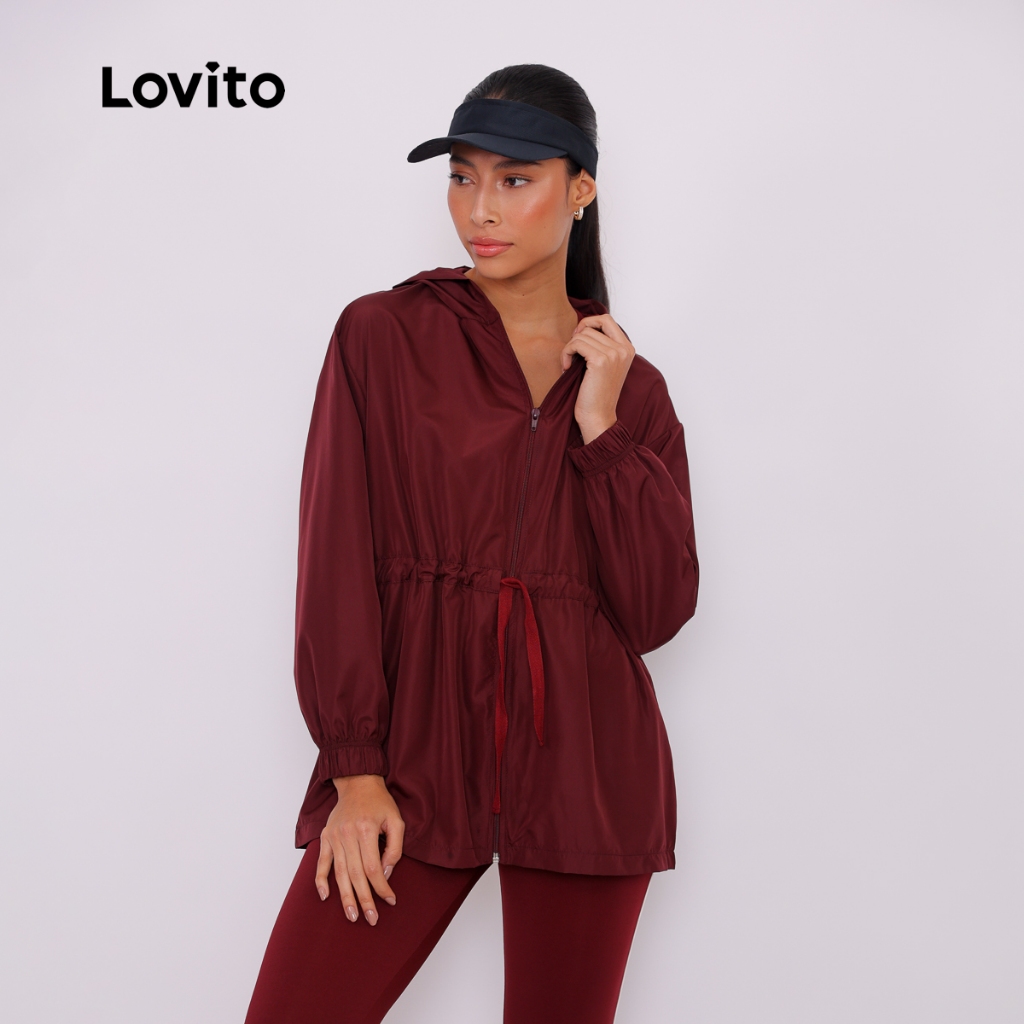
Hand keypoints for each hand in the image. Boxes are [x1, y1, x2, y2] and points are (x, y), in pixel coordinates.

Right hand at [315, 773, 404, 925]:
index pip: (373, 868)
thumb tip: (386, 873)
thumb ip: (394, 848)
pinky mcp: (326, 837)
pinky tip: (325, 896)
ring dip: (345, 897)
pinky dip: (321, 880)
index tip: (390, 901)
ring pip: (339, 873)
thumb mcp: (396, 820)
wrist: (358, 782)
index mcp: (365, 830)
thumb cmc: (379, 802)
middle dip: (364, 900)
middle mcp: (347, 835)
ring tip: (351, 916)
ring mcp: (334, 837)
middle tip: (371, 919)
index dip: (382, 887)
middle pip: (355, 875)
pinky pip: (322, 862)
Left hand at [561, 314, 635, 444]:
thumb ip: (602, 346)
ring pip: (582, 335)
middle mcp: (624, 349)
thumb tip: (584, 327)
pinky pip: (576, 344)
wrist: (598, 417)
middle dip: (577, 336)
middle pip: (593, 326)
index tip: (579, 339)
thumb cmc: (597, 394)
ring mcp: (614, 354)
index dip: (589, 323)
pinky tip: (566, 368)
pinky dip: (566, 353)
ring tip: (569, 365)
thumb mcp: (606, 366)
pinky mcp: (600, 360)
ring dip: (570, 348)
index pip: (607, 319)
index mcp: (628, 349)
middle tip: (572, 351)